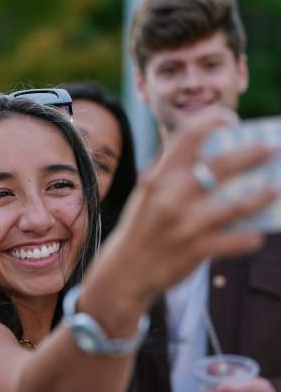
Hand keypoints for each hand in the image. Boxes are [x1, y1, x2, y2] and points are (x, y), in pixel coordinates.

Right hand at [92, 109, 275, 314]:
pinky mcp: (196, 251)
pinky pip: (235, 241)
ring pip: (236, 205)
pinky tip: (257, 235)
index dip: (214, 120)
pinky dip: (250, 238)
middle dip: (252, 153)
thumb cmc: (142, 226)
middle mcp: (172, 197)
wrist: (126, 271)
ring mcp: (186, 225)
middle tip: (272, 148)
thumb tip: (208, 148)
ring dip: (261, 195)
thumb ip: (169, 169)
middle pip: (221, 165)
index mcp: (159, 178)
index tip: (230, 120)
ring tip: (274, 189)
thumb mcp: (147, 193)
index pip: (189, 135)